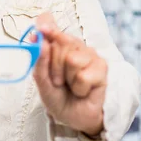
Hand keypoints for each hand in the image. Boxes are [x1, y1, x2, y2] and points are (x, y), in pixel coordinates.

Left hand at [32, 12, 107, 136]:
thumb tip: (37, 38)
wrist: (72, 117)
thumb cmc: (56, 95)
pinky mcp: (102, 67)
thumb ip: (39, 59)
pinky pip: (84, 75)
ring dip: (67, 78)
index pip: (49, 24)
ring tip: (70, 85)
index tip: (43, 28)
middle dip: (54, 67)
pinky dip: (79, 88)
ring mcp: (90, 54)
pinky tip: (82, 91)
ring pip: (72, 59)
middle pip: (60, 42)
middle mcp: (74, 45)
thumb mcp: (41, 79)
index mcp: (56, 44)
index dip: (46, 24)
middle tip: (57, 80)